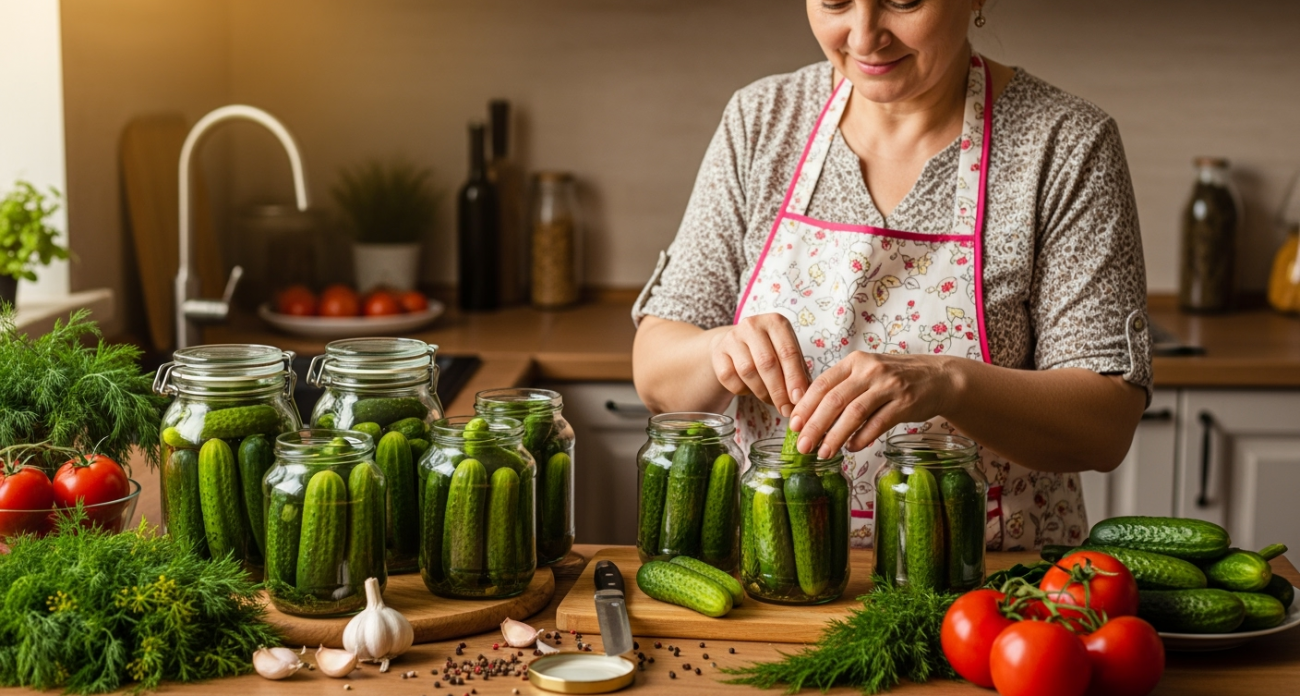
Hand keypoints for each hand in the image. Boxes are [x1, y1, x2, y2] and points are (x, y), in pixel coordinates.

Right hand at [709, 313, 809, 417]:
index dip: (794, 379)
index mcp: (776, 322)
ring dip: (762, 392)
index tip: (799, 399)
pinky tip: (750, 389)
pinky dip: (742, 390)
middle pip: (767, 363)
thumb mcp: (786, 354)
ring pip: (748, 372)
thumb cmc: (769, 350)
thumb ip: (798, 373)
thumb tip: (803, 399)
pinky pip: (730, 378)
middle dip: (778, 391)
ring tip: (770, 400)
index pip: (788, 352)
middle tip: (785, 409)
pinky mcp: (718, 352)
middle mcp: (753, 325)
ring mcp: (732, 337)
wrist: (736, 343)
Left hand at [787, 352, 958, 457]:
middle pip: (834, 400)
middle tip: (802, 446)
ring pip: (854, 413)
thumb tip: (809, 416)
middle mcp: (870, 370)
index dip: (805, 406)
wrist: (939, 378)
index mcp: (854, 361)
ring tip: (823, 453)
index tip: (793, 425)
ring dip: (835, 436)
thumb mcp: (867, 372)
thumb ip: (842, 388)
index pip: (822, 384)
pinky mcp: (906, 403)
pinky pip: (878, 423)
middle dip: (814, 426)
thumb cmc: (895, 378)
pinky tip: (851, 448)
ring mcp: (889, 386)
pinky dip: (862, 438)